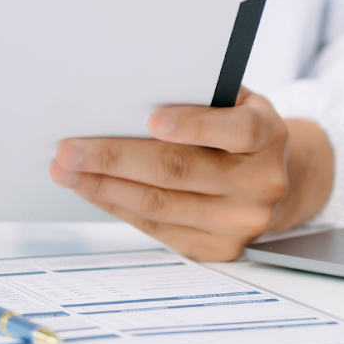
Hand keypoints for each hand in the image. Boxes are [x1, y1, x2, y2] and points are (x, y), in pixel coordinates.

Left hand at [49, 89, 334, 260]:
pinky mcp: (218, 248)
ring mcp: (240, 222)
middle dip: (116, 158)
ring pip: (161, 205)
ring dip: (105, 187)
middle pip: (180, 171)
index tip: (152, 119)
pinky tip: (92, 190)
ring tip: (67, 171)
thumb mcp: (234, 101)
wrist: (275, 181)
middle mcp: (261, 183)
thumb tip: (127, 95)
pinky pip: (157, 228)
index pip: (237, 130)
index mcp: (269, 135)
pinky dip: (118, 207)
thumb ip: (198, 97)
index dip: (195, 125)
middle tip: (70, 149)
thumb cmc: (238, 129)